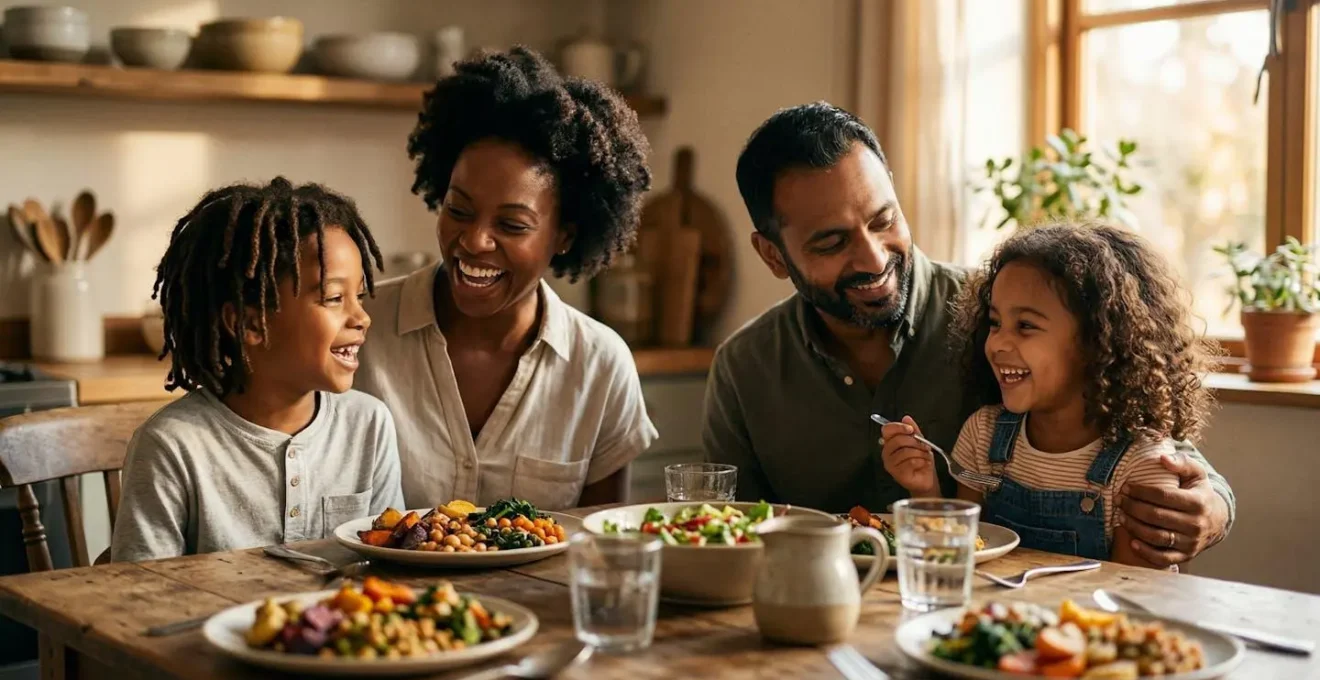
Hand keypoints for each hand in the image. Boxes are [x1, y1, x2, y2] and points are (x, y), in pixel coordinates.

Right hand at [880, 416, 939, 496]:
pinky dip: (921, 462)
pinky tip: (924, 464)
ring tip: (925, 457)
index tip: (911, 430)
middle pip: (898, 440)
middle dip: (915, 442)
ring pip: (906, 452)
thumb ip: (913, 430)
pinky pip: (910, 462)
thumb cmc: (921, 461)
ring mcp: (890, 464)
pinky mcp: (897, 474)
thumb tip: (906, 418)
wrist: (926, 479)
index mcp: (890, 442)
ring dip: (920, 453)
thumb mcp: (920, 442)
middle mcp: (887, 453)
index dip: (899, 427)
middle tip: (925, 447)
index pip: (887, 429)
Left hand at [1118, 453, 1228, 567]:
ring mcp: (1191, 542)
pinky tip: (1133, 542)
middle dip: (1133, 507)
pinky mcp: (1186, 555)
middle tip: (1120, 500)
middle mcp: (1196, 524)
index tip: (1126, 487)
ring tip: (1121, 516)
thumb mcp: (1196, 474)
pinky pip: (1164, 558)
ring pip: (1157, 537)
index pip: (1163, 496)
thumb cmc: (1199, 493)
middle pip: (1156, 516)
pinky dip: (1146, 552)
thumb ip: (1182, 463)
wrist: (1217, 520)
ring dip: (1135, 527)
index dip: (1141, 491)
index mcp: (1198, 502)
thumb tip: (1163, 458)